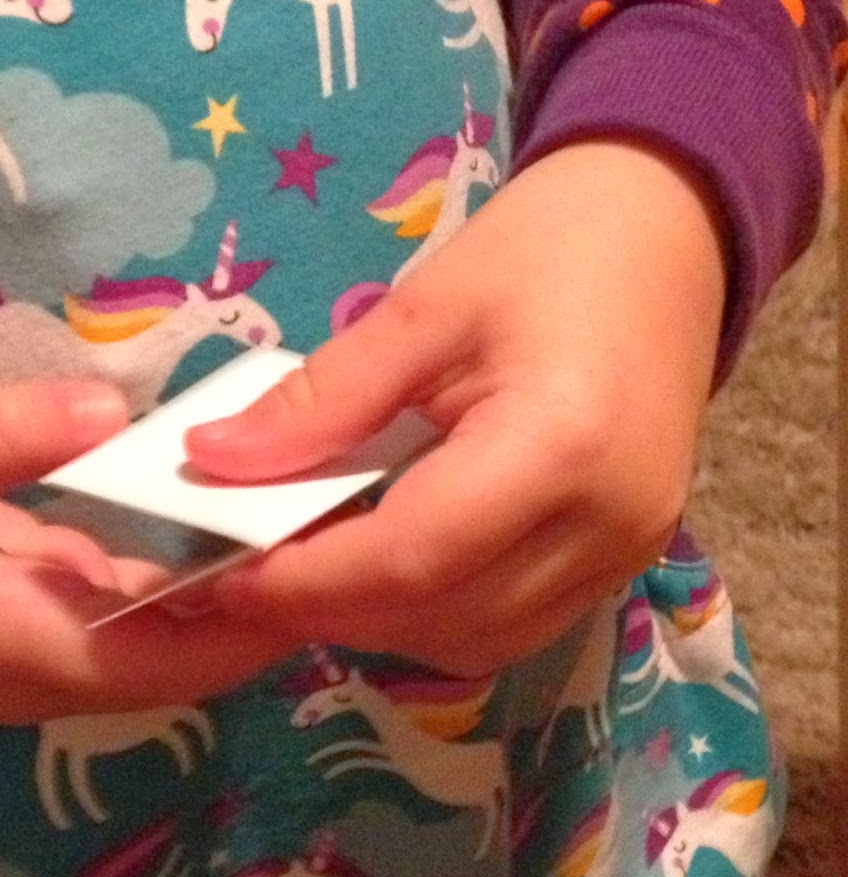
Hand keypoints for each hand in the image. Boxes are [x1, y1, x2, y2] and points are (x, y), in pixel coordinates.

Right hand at [0, 378, 293, 723]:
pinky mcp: (38, 622)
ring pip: (166, 638)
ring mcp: (44, 654)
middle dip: (264, 594)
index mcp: (21, 649)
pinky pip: (133, 610)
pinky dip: (183, 567)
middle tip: (335, 504)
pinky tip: (220, 501)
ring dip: (231, 582)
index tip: (325, 545)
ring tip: (302, 498)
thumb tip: (110, 410)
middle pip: (188, 657)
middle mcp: (48, 674)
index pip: (174, 661)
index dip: (258, 617)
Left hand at [183, 139, 727, 675]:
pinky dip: (430, 613)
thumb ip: (319, 399)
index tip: (215, 573)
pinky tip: (377, 565)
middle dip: (327, 610)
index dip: (302, 583)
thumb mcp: (420, 308)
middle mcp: (608, 526)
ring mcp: (628, 555)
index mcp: (560, 449)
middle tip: (239, 574)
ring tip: (302, 570)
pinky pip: (511, 625)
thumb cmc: (545, 251)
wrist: (668, 236)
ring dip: (377, 622)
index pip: (409, 560)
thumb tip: (209, 463)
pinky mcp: (624, 563)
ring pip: (474, 640)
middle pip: (438, 617)